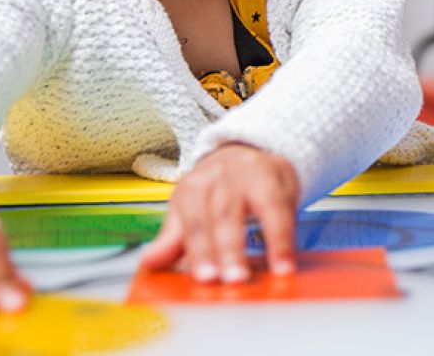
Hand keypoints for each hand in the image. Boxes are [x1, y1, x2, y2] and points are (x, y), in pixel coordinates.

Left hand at [139, 143, 299, 281]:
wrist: (249, 154)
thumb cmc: (216, 191)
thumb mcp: (189, 211)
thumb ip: (173, 240)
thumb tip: (149, 262)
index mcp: (193, 187)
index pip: (193, 218)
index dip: (199, 248)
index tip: (205, 277)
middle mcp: (221, 176)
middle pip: (222, 213)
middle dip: (225, 250)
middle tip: (229, 280)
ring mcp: (251, 174)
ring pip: (254, 209)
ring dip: (256, 245)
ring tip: (250, 276)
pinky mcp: (278, 178)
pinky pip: (281, 210)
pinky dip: (282, 240)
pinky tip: (284, 264)